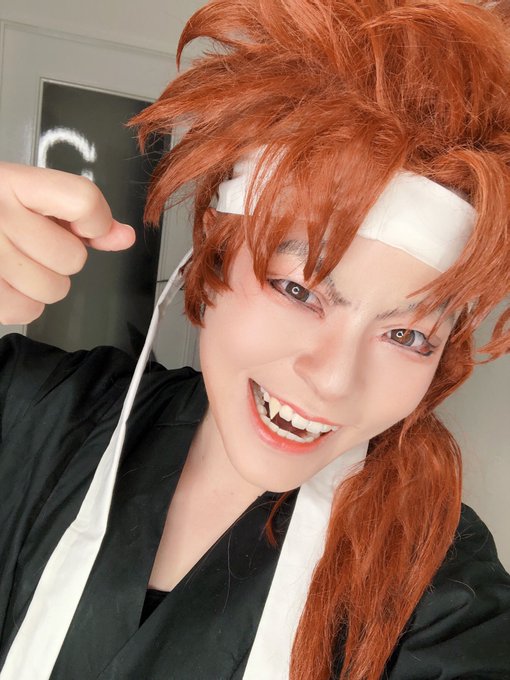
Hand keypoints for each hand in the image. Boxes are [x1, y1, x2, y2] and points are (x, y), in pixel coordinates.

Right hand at [0, 163, 135, 324]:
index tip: (86, 226)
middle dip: (60, 257)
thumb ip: (81, 214)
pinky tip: (5, 282)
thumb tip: (124, 237)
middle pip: (73, 258)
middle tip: (31, 244)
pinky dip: (22, 303)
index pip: (83, 201)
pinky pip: (28, 311)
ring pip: (55, 289)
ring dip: (43, 283)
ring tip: (15, 264)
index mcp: (14, 183)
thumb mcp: (28, 195)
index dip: (96, 222)